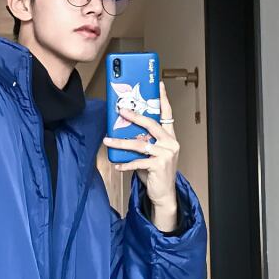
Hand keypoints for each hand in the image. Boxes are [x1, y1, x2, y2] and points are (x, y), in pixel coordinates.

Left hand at [102, 80, 179, 209]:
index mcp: (170, 137)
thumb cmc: (156, 172)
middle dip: (135, 116)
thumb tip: (124, 132)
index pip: (168, 115)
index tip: (160, 85)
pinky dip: (125, 164)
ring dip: (120, 142)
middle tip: (121, 110)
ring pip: (139, 144)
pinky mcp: (158, 166)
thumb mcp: (152, 154)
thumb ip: (144, 142)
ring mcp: (165, 154)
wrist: (164, 193)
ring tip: (107, 141)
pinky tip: (117, 164)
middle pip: (151, 125)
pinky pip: (137, 162)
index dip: (163, 99)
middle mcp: (170, 143)